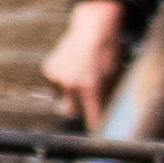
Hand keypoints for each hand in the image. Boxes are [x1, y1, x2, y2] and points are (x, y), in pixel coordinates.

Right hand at [40, 0, 132, 124]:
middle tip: (90, 101)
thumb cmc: (108, 51)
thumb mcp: (114, 76)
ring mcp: (59, 77)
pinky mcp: (49, 70)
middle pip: (75, 112)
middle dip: (83, 110)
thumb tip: (102, 117)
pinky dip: (62, 85)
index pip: (92, 118)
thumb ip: (106, 98)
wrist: (94, 27)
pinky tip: (71, 73)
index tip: (95, 134)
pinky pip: (55, 87)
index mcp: (91, 87)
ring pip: (64, 101)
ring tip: (82, 82)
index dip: (95, 127)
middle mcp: (72, 84)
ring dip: (72, 97)